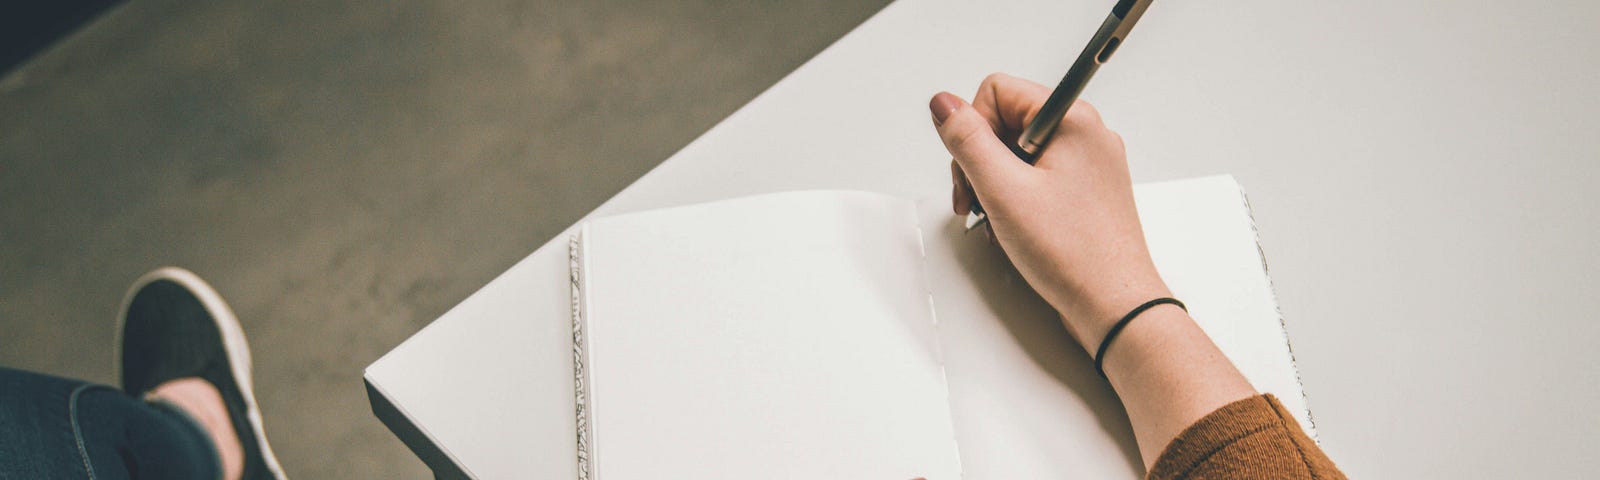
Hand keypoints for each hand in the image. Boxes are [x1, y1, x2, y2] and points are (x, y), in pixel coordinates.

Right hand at [929, 73, 1170, 350]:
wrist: (1115, 306)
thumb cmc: (1074, 253)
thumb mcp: (1003, 190)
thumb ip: (967, 140)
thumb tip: (943, 104)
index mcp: (1072, 120)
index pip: (998, 90)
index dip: (973, 129)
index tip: (974, 169)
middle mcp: (1085, 135)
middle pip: (1006, 121)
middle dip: (981, 160)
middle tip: (978, 199)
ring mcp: (1088, 164)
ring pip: (1018, 152)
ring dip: (996, 183)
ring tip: (996, 219)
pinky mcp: (1085, 191)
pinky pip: (1037, 177)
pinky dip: (1016, 198)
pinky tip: (1013, 227)